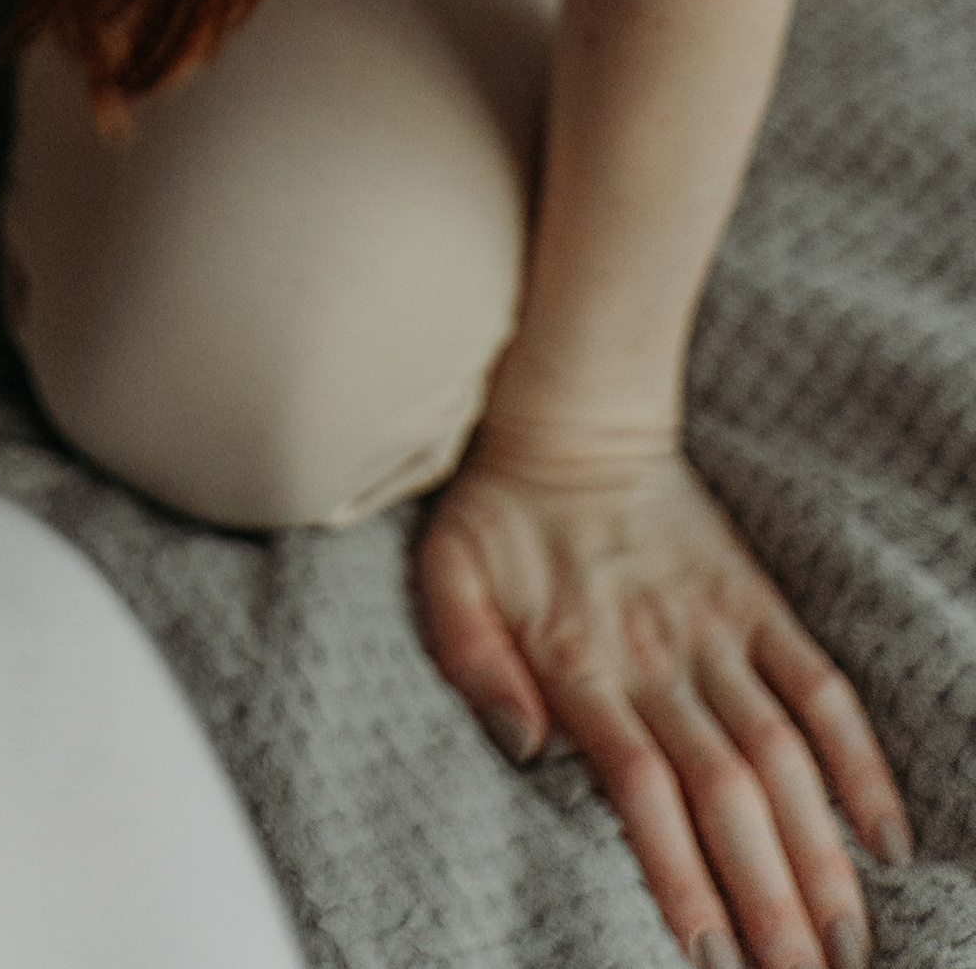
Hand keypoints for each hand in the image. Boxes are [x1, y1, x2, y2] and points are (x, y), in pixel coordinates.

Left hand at [417, 420, 912, 968]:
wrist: (574, 414)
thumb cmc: (499, 508)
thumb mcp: (446, 571)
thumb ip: (469, 657)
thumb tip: (521, 743)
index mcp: (580, 660)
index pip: (642, 787)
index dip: (679, 872)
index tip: (709, 956)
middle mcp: (659, 656)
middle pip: (725, 791)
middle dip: (767, 897)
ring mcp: (717, 631)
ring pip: (781, 755)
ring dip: (818, 852)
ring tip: (846, 945)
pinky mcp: (758, 605)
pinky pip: (820, 686)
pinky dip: (858, 759)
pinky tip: (883, 837)